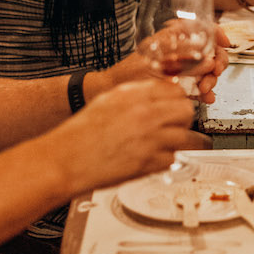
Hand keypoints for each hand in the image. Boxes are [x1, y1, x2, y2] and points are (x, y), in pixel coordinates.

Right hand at [52, 79, 207, 191]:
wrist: (66, 160)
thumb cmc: (81, 133)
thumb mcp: (108, 101)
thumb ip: (135, 95)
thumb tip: (157, 94)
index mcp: (135, 96)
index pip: (175, 90)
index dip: (177, 99)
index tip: (176, 105)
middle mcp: (146, 114)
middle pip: (186, 111)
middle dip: (184, 118)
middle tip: (178, 124)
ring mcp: (150, 140)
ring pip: (187, 137)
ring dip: (184, 141)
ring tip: (178, 144)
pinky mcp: (149, 163)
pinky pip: (172, 159)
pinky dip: (168, 159)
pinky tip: (157, 158)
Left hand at [131, 20, 225, 102]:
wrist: (117, 89)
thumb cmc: (131, 70)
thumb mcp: (159, 59)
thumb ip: (184, 56)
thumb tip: (208, 59)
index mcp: (177, 37)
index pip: (204, 28)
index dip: (218, 34)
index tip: (226, 43)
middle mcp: (183, 50)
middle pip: (212, 51)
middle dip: (217, 63)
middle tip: (214, 73)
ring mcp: (183, 67)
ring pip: (209, 70)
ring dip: (211, 80)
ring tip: (204, 89)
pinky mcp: (182, 83)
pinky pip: (200, 86)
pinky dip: (205, 92)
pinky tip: (206, 98)